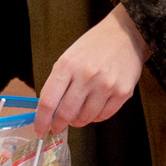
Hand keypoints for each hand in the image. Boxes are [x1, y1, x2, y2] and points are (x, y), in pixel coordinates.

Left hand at [35, 6, 147, 132]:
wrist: (125, 35)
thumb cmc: (93, 47)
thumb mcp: (68, 58)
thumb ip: (58, 83)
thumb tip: (50, 111)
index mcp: (67, 65)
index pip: (48, 101)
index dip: (42, 120)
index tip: (40, 129)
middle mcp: (86, 76)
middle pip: (66, 113)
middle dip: (59, 125)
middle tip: (57, 127)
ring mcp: (106, 85)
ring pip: (85, 118)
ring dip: (77, 121)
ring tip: (77, 116)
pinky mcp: (122, 92)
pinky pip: (103, 116)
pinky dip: (95, 117)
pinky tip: (93, 110)